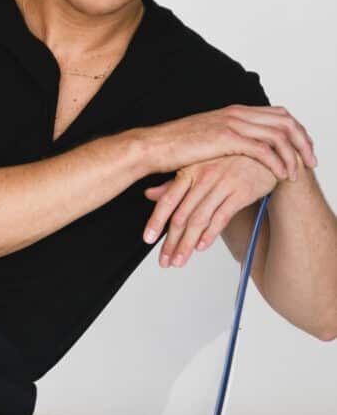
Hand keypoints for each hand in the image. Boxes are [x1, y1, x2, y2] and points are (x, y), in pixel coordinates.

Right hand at [136, 104, 317, 180]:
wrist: (153, 147)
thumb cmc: (175, 147)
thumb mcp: (207, 139)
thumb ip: (227, 138)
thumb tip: (241, 149)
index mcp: (235, 111)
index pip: (278, 114)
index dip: (296, 131)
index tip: (304, 149)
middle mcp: (238, 113)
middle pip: (286, 121)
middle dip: (303, 141)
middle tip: (311, 161)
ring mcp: (233, 124)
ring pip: (279, 134)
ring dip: (294, 154)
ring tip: (299, 172)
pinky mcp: (227, 138)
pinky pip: (264, 149)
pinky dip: (277, 162)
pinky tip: (281, 176)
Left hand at [141, 154, 279, 266]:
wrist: (266, 153)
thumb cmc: (229, 160)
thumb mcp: (199, 167)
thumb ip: (174, 183)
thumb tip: (149, 195)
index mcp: (189, 170)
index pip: (167, 200)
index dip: (156, 221)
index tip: (148, 240)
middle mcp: (203, 177)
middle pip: (182, 215)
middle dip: (171, 242)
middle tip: (164, 261)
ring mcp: (222, 184)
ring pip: (199, 219)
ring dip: (187, 244)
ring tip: (179, 261)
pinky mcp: (241, 192)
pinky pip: (222, 216)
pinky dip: (210, 234)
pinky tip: (201, 247)